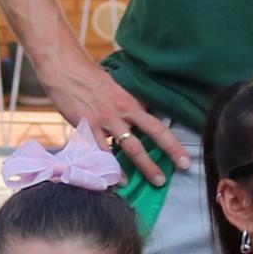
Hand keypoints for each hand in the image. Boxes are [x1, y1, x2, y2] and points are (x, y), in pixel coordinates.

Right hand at [39, 53, 187, 193]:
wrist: (67, 71)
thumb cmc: (93, 78)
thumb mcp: (119, 88)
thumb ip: (132, 103)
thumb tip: (148, 115)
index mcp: (132, 102)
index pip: (158, 125)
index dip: (173, 144)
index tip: (185, 160)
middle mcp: (123, 112)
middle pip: (150, 136)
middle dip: (163, 157)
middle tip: (169, 179)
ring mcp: (105, 121)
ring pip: (128, 147)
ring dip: (142, 167)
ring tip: (150, 182)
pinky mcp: (88, 127)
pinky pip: (101, 151)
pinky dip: (110, 167)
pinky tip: (117, 180)